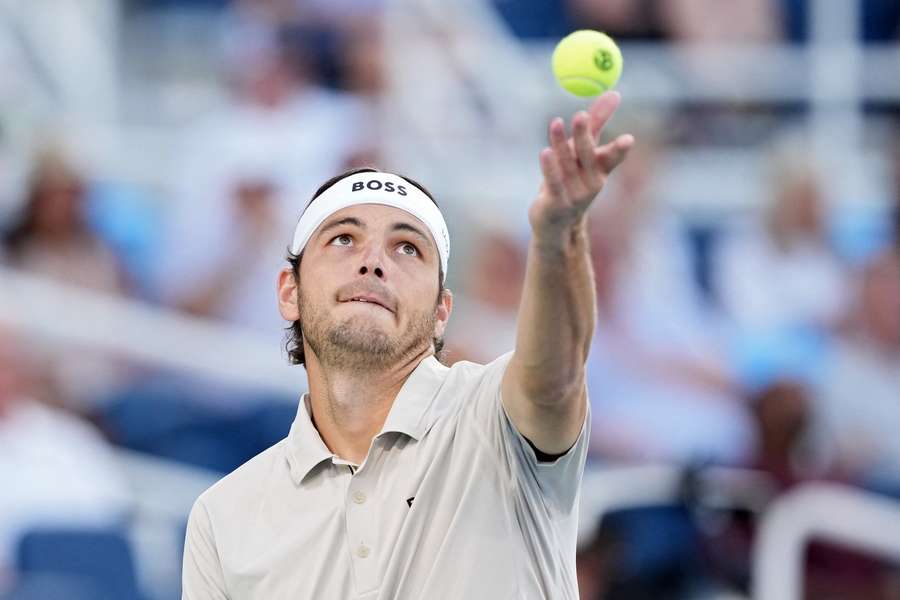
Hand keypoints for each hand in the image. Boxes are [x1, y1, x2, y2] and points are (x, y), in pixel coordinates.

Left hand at [529, 91, 633, 240]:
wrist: (556, 223)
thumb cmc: (571, 180)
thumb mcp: (584, 152)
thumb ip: (597, 123)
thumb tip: (615, 93)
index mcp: (601, 171)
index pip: (613, 158)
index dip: (620, 149)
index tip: (628, 139)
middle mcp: (591, 183)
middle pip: (588, 156)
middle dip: (585, 135)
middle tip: (581, 114)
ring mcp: (574, 195)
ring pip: (566, 164)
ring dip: (560, 143)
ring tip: (555, 123)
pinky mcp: (555, 202)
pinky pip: (552, 181)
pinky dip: (549, 166)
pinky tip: (545, 152)